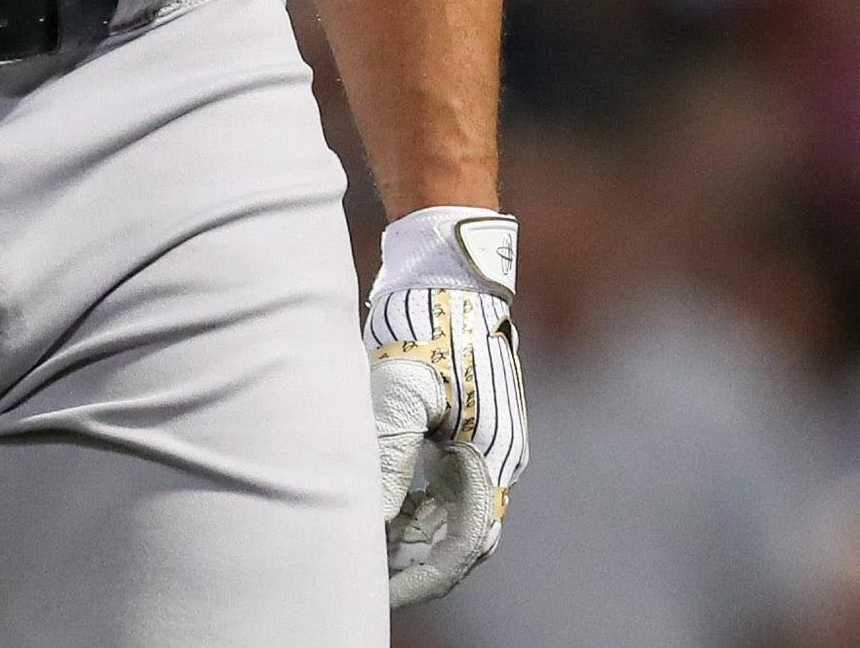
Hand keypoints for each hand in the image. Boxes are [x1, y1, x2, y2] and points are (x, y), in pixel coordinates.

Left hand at [368, 205, 526, 607]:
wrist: (448, 270)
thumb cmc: (424, 326)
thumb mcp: (399, 393)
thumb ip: (389, 460)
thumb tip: (374, 520)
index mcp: (491, 459)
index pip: (463, 547)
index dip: (423, 578)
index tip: (381, 589)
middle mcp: (496, 458)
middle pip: (458, 537)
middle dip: (413, 561)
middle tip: (364, 572)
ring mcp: (484, 442)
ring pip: (450, 512)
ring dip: (411, 533)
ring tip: (364, 545)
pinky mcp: (469, 425)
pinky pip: (445, 482)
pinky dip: (414, 502)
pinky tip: (379, 505)